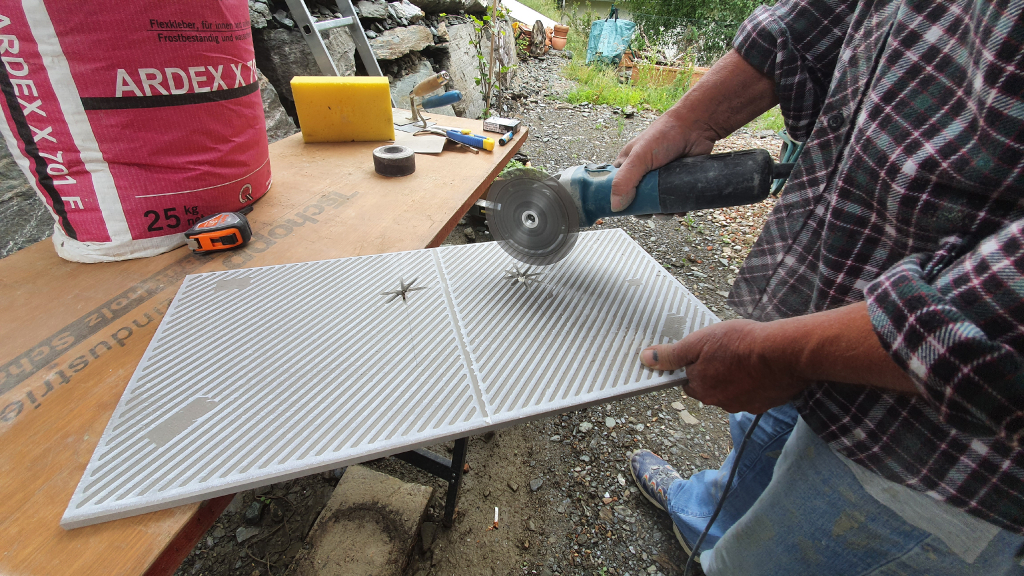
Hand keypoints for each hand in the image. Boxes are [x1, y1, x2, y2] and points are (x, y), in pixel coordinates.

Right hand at [609, 50, 780, 211]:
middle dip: (643, 210)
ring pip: (656, 204)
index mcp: (627, 165)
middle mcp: (643, 174)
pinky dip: (676, 208)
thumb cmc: (665, 134)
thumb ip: (625, 181)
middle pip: (637, 200)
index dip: (619, 201)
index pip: (616, 188)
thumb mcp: (639, 157)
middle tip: (650, 211)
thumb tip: (616, 206)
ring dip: (661, 212)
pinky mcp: (676, 183)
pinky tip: (679, 208)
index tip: (625, 210)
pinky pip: (674, 202)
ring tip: (667, 211)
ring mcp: (660, 180)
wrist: (697, 127)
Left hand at [639, 303, 919, 412]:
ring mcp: (744, 405)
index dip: (695, 366)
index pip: (689, 382)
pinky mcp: (766, 404)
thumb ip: (673, 355)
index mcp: (701, 389)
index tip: (705, 353)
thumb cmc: (742, 343)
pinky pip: (755, 393)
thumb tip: (646, 360)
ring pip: (733, 391)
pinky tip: (762, 366)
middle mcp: (720, 403)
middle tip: (728, 349)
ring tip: (746, 355)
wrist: (786, 353)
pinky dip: (756, 382)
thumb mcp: (700, 342)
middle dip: (715, 372)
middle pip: (710, 388)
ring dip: (736, 377)